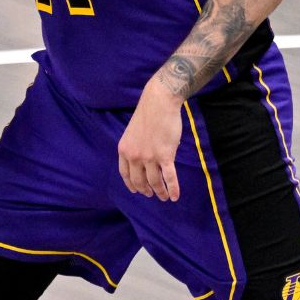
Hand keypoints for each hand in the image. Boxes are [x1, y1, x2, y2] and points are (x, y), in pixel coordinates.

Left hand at [117, 86, 182, 200]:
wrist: (159, 102)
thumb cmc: (149, 114)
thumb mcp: (134, 133)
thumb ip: (136, 148)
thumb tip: (145, 161)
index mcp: (124, 150)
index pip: (125, 174)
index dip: (132, 185)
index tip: (137, 191)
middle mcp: (134, 156)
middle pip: (139, 181)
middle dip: (146, 190)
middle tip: (151, 195)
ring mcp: (149, 157)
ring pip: (154, 182)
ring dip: (160, 192)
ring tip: (164, 197)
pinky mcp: (165, 156)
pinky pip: (169, 177)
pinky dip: (173, 189)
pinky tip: (175, 197)